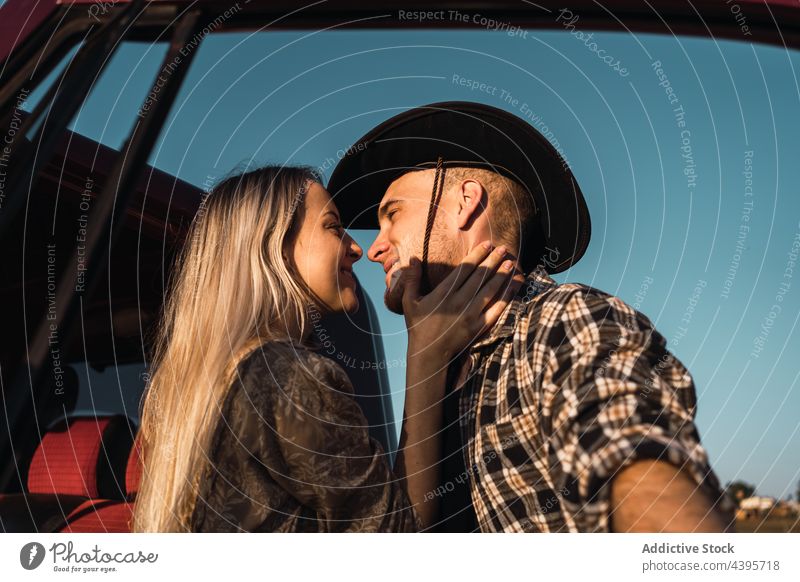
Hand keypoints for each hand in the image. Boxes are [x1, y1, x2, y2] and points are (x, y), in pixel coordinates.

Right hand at [399, 240, 523, 361]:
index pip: (465, 269)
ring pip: (490, 290)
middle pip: (480, 276)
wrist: (429, 354)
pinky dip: (506, 297)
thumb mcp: (409, 301)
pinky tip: (513, 286)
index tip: (486, 244)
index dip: (477, 255)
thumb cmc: (418, 325)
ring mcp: (470, 314)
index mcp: (443, 293)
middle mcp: (459, 301)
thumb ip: (412, 279)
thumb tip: (413, 257)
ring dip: (501, 275)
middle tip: (502, 248)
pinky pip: (496, 309)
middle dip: (493, 260)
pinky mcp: (478, 327)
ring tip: (510, 262)